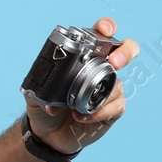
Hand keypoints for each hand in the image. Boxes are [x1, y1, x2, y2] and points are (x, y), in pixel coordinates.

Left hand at [24, 17, 139, 155]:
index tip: (104, 31)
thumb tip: (51, 101)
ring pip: (119, 83)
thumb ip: (40, 90)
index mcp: (84, 57)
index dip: (107, 27)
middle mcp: (101, 69)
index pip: (100, 35)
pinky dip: (99, 112)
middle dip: (125, 52)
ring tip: (76, 107)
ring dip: (100, 95)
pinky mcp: (112, 108)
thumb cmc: (44, 107)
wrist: (48, 133)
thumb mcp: (34, 94)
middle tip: (115, 62)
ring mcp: (109, 88)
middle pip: (126, 50)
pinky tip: (82, 117)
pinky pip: (116, 106)